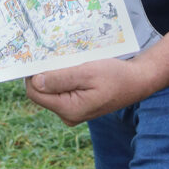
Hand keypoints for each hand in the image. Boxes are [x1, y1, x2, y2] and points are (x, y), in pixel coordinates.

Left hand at [25, 58, 143, 124]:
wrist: (137, 82)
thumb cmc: (115, 76)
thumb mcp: (87, 73)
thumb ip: (61, 79)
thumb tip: (35, 81)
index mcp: (69, 109)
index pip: (35, 93)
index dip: (32, 75)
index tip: (36, 56)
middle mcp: (68, 115)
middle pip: (42, 92)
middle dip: (44, 73)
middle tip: (52, 54)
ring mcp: (72, 112)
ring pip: (51, 90)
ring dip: (54, 74)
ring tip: (66, 59)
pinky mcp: (77, 105)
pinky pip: (61, 90)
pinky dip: (62, 77)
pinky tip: (72, 66)